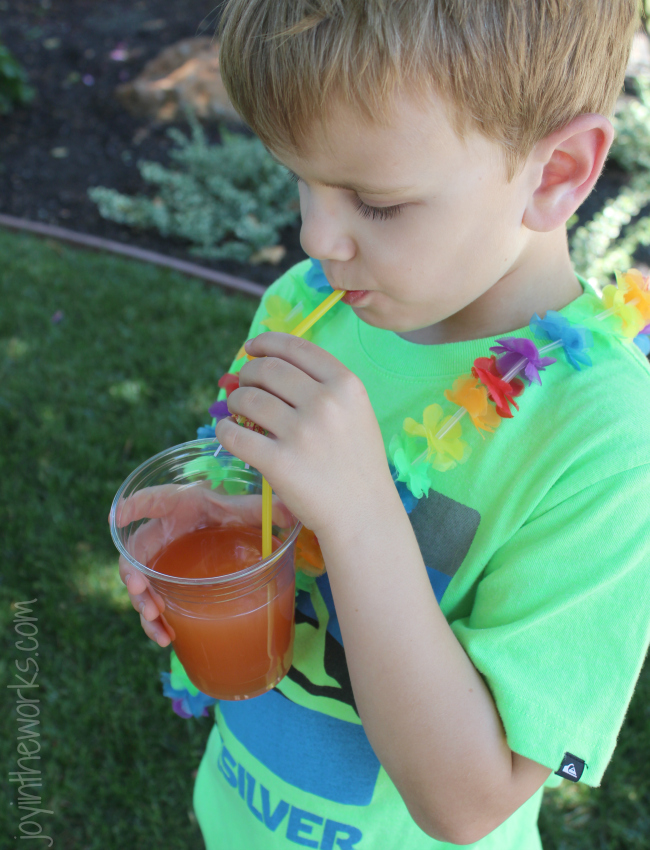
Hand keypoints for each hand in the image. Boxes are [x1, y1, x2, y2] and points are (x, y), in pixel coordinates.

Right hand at [113, 484, 293, 646]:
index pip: (155, 501)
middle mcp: (166, 531)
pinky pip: (154, 601)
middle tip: (140, 592)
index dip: (135, 506)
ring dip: (142, 604)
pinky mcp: (168, 580)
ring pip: (141, 581)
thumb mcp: (247, 509)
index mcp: (183, 506)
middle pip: (137, 550)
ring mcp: (164, 557)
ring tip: (156, 623)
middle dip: (132, 573)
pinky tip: (167, 638)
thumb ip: (263, 510)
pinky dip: (156, 621)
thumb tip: (290, 513)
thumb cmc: (235, 512)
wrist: (231, 527)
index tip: (117, 516)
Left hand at [215, 332, 394, 536]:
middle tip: (243, 384)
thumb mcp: (356, 413)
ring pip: (248, 399)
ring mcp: (301, 433)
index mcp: (346, 385)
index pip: (296, 347)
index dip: (267, 342)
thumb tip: (270, 366)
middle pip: (268, 369)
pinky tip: (228, 432)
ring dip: (235, 400)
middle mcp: (325, 403)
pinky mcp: (279, 463)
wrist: (363, 514)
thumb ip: (323, 387)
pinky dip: (224, 430)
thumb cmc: (357, 463)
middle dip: (248, 373)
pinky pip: (235, 435)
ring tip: (237, 410)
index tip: (252, 348)